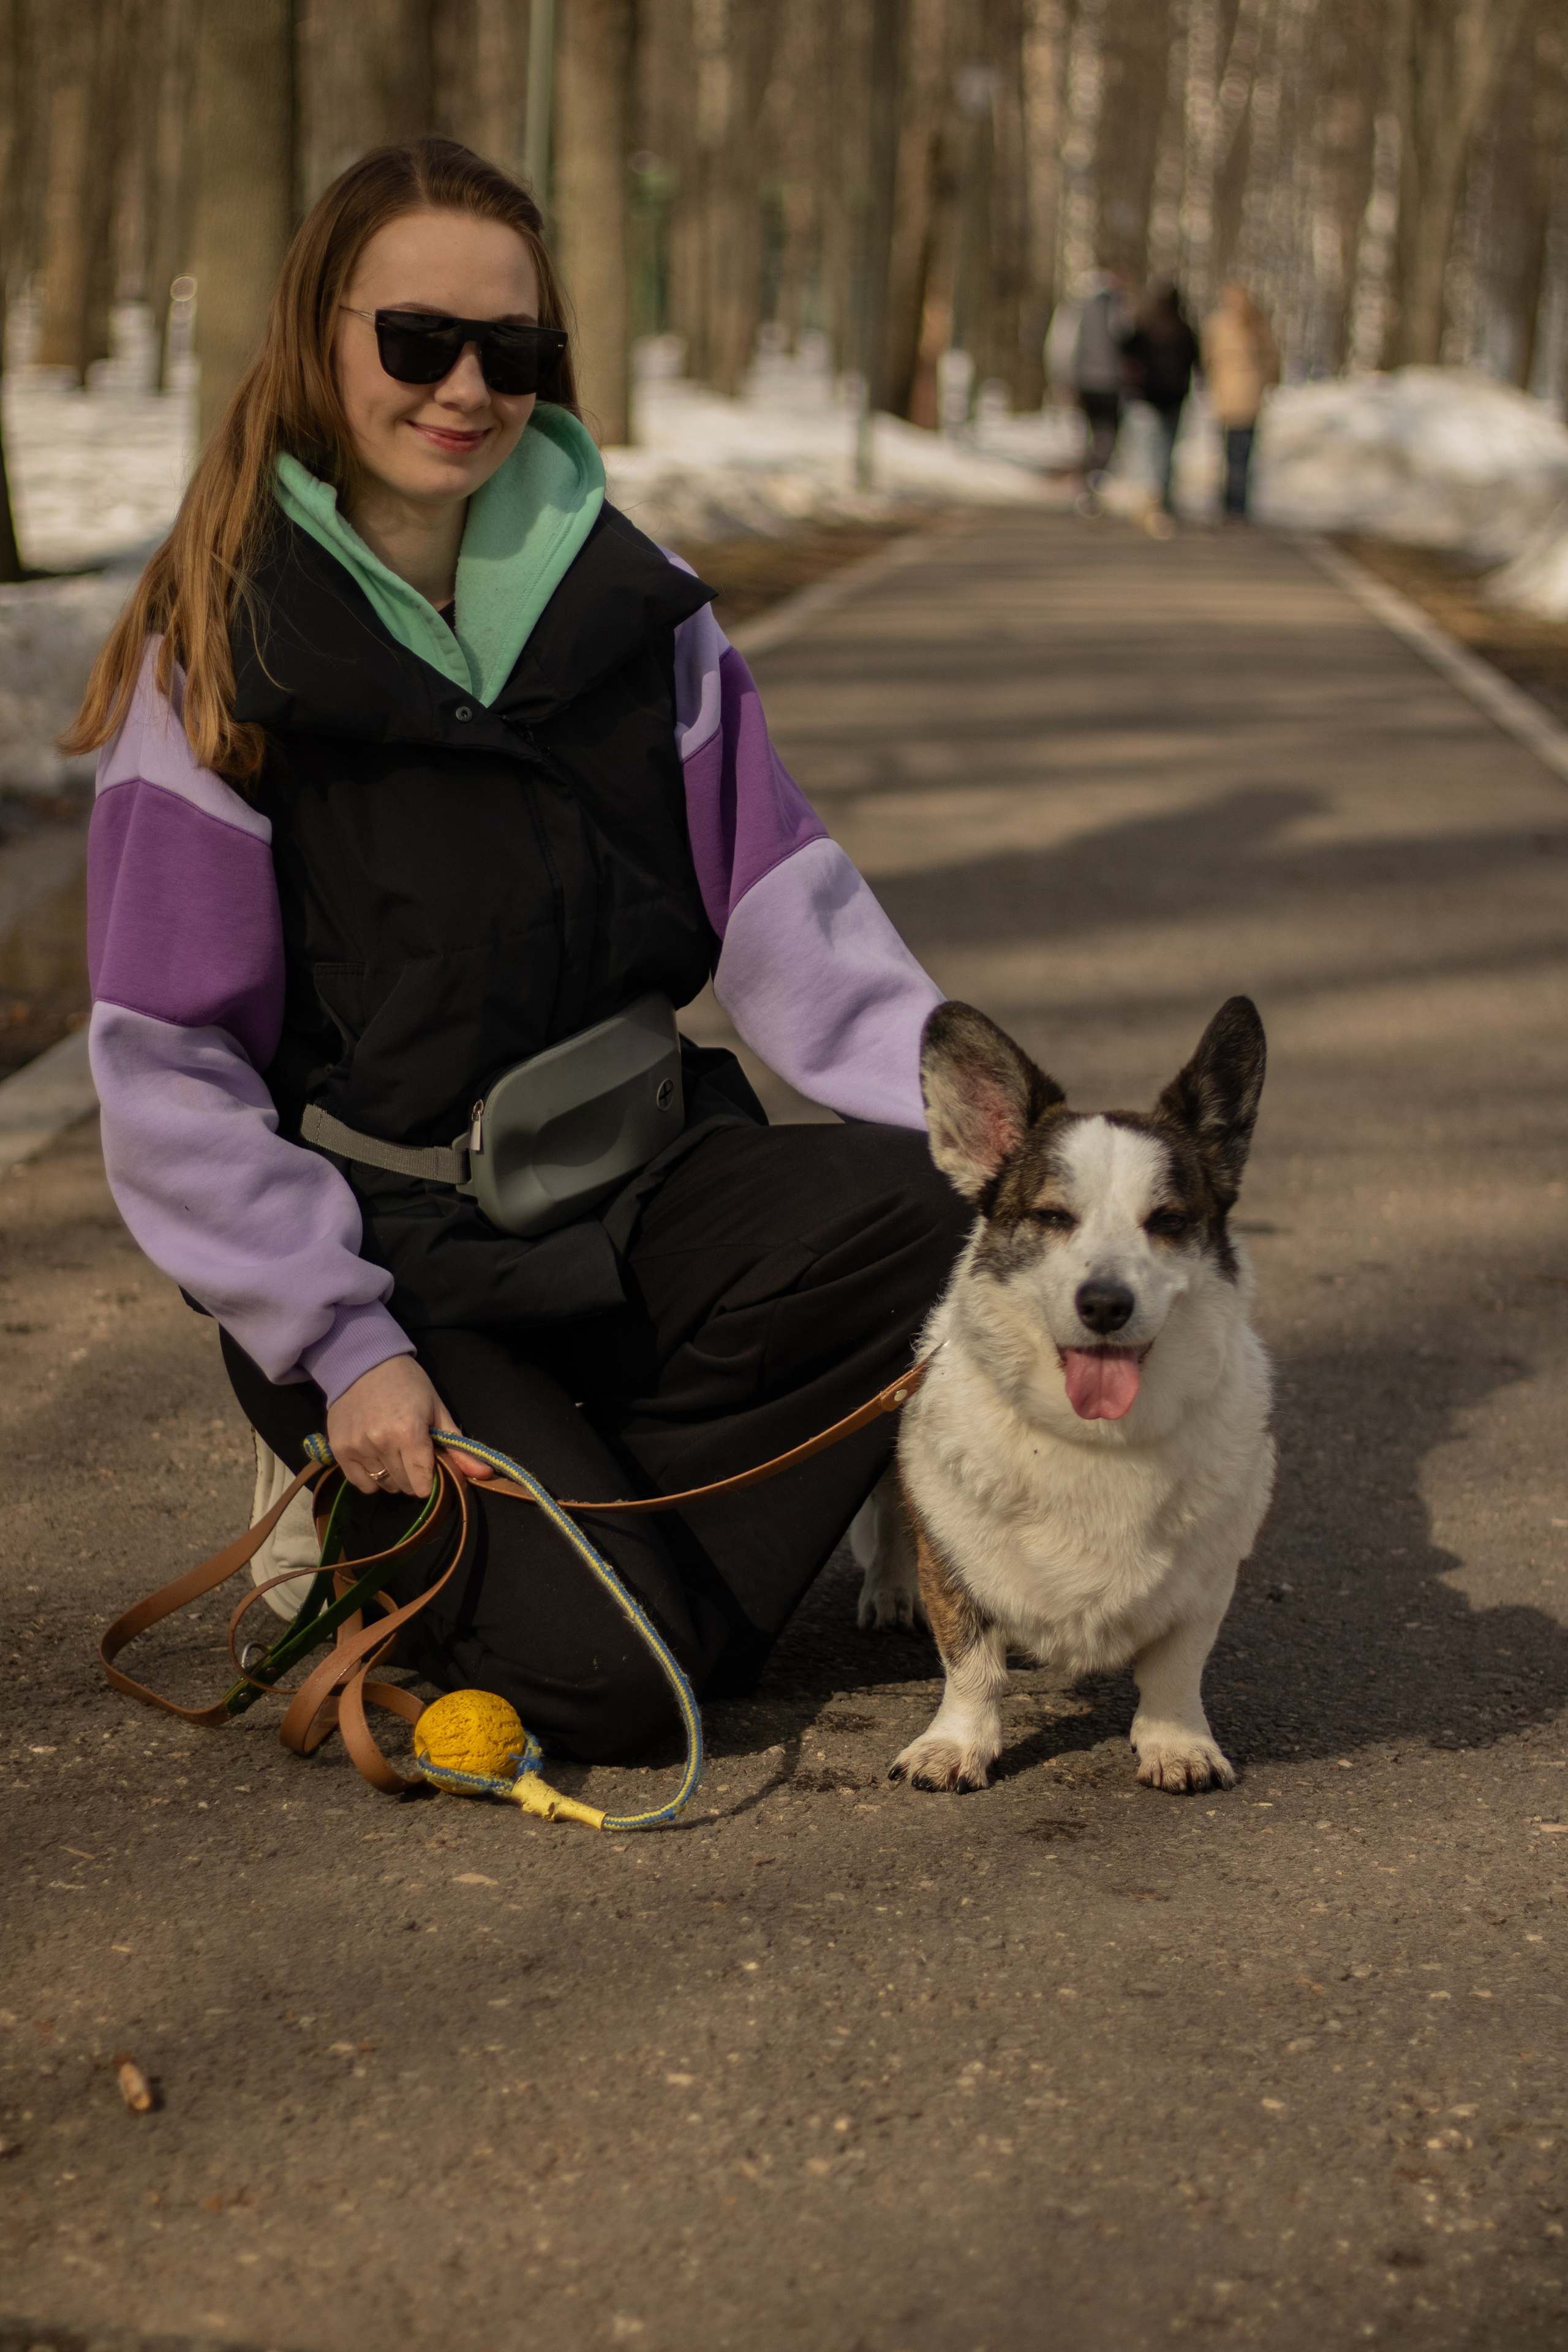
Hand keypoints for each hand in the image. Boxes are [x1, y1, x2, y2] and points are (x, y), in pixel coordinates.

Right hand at [325, 1355, 491, 1497]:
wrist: (365, 1364)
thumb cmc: (408, 1384)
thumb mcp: (437, 1410)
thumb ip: (458, 1447)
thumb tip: (485, 1474)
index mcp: (409, 1432)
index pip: (422, 1482)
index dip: (430, 1481)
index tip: (431, 1469)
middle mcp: (381, 1443)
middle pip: (404, 1486)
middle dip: (414, 1477)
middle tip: (412, 1454)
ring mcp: (358, 1447)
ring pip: (384, 1486)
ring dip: (393, 1477)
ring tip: (393, 1452)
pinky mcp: (340, 1450)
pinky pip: (361, 1484)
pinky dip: (371, 1478)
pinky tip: (376, 1458)